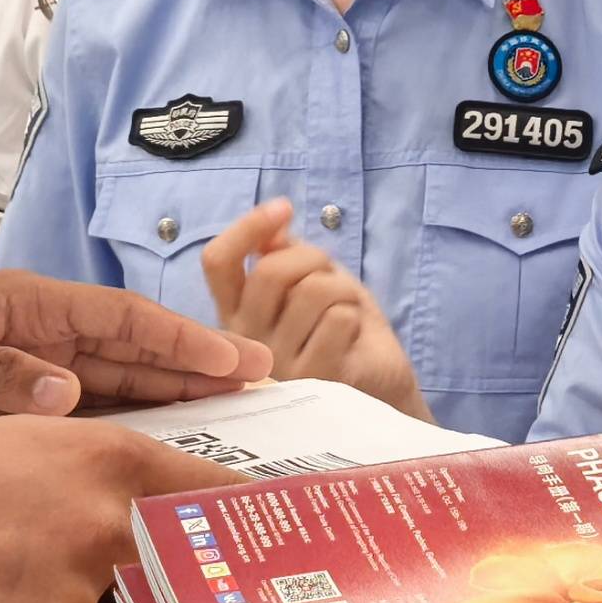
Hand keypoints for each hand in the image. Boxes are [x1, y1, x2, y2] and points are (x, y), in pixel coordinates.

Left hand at [0, 269, 267, 443]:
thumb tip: (67, 390)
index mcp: (24, 306)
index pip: (120, 318)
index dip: (180, 339)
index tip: (234, 358)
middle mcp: (40, 338)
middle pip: (135, 351)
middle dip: (198, 365)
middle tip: (264, 381)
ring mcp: (34, 376)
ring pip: (121, 385)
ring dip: (175, 398)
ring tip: (236, 414)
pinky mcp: (20, 414)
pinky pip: (89, 420)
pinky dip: (129, 430)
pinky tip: (166, 447)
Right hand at [0, 419, 229, 602]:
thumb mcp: (15, 447)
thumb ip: (92, 476)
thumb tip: (141, 508)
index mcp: (107, 466)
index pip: (210, 497)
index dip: (245, 521)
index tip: (290, 538)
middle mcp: (101, 535)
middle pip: (166, 574)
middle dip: (152, 583)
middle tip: (95, 577)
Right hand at [201, 198, 425, 412]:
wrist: (383, 393)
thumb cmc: (346, 335)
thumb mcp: (314, 284)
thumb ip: (286, 257)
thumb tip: (273, 227)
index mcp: (236, 315)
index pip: (218, 263)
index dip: (247, 228)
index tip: (283, 209)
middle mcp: (245, 344)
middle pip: (270, 272)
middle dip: (314, 258)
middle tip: (332, 275)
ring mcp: (277, 369)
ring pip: (311, 292)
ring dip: (343, 289)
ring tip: (349, 311)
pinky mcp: (313, 384)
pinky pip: (338, 320)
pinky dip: (357, 317)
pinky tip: (355, 338)